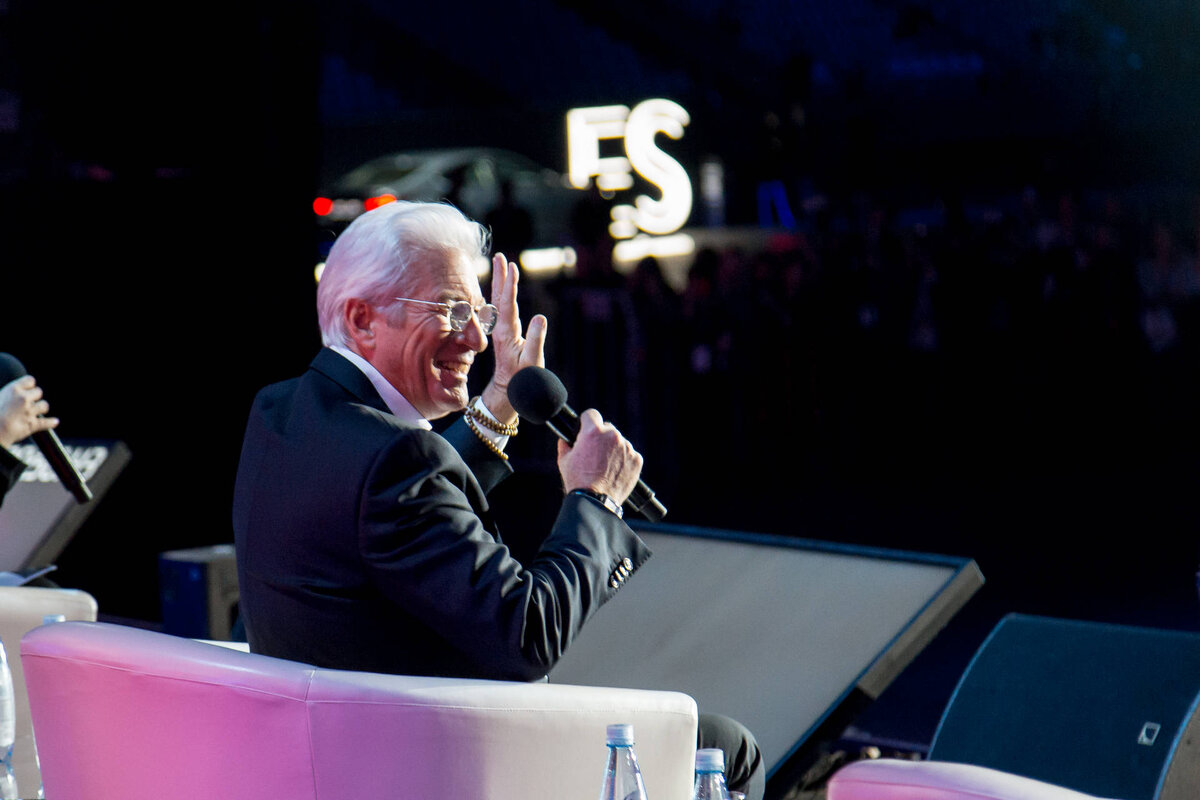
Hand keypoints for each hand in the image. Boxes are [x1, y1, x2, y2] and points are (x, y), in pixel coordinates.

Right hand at [0, 376, 57, 448]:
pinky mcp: (32, 424)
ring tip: (34, 412)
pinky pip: (47, 422)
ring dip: (41, 409)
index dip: (30, 386)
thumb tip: (14, 392)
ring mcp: (29, 411)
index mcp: (13, 389)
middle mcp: (23, 398)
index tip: (27, 390)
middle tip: (28, 403)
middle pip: (39, 392)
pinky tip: (54, 422)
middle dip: (35, 397)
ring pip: (44, 405)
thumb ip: (9, 393)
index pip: (30, 380)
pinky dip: (51, 422)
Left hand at [481, 252, 547, 423]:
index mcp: (507, 332)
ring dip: (501, 282)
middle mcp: (502, 328)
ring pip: (500, 301)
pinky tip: (503, 288)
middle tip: (500, 256)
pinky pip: (503, 308)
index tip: (511, 266)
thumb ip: (536, 339)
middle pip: (500, 297)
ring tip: (502, 265)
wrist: (509, 390)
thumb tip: (540, 317)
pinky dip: (503, 294)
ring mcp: (503, 329)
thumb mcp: (532, 361)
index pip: (507, 303)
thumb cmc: (522, 378)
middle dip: (501, 276)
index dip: (510, 285)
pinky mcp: (506, 332)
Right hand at [557, 409, 642, 504]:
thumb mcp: (564, 460)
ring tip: (605, 466)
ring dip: (613, 449)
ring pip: (619, 442)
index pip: (591, 414)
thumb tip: (564, 439)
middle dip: (601, 437)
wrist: (596, 501)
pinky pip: (629, 454)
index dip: (587, 422)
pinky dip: (623, 460)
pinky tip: (614, 471)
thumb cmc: (578, 481)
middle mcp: (612, 435)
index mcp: (593, 431)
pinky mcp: (637, 459)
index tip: (586, 429)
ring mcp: (626, 447)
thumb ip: (565, 445)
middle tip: (595, 453)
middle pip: (607, 428)